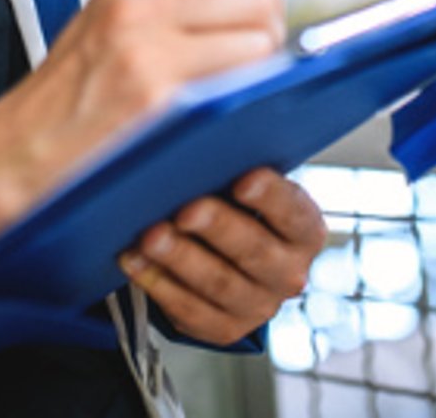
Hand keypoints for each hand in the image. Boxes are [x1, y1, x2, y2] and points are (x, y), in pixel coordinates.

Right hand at [0, 0, 284, 333]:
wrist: (5, 165)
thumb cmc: (59, 114)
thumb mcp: (103, 32)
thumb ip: (163, 9)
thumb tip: (245, 9)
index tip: (255, 28)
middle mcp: (135, 2)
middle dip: (272, 27)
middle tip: (258, 70)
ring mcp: (145, 45)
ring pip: (260, 32)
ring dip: (266, 68)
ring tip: (241, 98)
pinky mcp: (154, 94)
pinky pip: (241, 80)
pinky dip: (250, 99)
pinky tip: (230, 120)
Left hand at [118, 168, 326, 345]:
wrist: (222, 255)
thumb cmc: (230, 201)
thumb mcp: (240, 174)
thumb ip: (231, 151)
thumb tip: (194, 108)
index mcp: (303, 229)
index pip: (294, 212)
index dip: (271, 196)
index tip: (244, 179)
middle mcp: (288, 272)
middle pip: (254, 251)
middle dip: (217, 228)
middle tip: (185, 209)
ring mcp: (256, 305)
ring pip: (219, 285)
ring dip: (181, 259)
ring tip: (150, 235)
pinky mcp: (221, 327)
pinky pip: (188, 310)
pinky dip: (157, 283)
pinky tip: (132, 258)